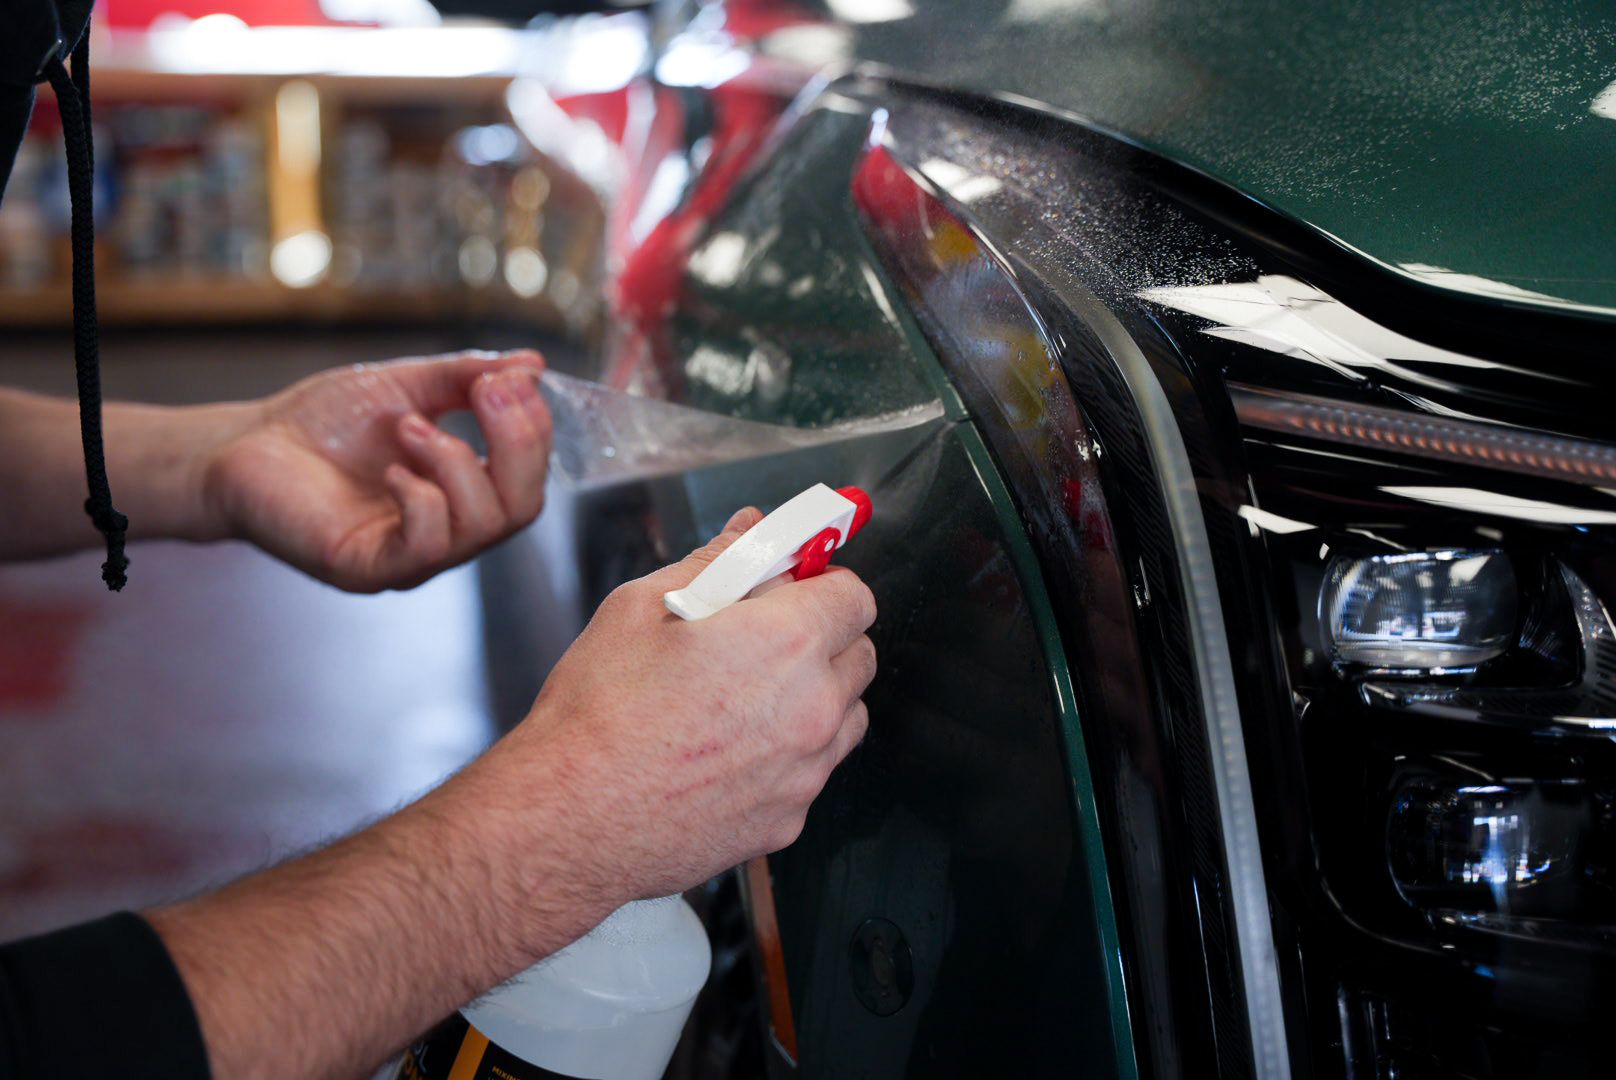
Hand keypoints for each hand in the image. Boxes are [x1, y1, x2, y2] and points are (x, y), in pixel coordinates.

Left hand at [204, 350, 552, 591]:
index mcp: (462, 492)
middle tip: (487, 392)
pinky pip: (426, 546)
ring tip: (409, 425)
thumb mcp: (405, 387)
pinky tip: (391, 467)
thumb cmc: (321, 422)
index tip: (511, 378)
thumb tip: (533, 364)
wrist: (243, 444)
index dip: (533, 427)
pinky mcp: (368, 567)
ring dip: (456, 461)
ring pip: (481, 526)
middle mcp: (447, 531)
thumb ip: (465, 378)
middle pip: (522, 508)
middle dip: (517, 443)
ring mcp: (411, 556)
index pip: (529, 477)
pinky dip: (421, 497)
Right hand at [461, 508, 878, 930]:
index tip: (793, 585)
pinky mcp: (789, 820)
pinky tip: (728, 751)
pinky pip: (811, 772)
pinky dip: (788, 755)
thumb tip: (752, 531)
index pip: (854, 596)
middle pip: (859, 655)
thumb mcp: (642, 606)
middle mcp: (813, 709)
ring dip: (814, 698)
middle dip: (823, 638)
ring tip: (743, 698)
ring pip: (846, 717)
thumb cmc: (598, 713)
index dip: (822, 584)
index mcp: (786, 642)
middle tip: (759, 638)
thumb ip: (715, 562)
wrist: (570, 818)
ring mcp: (806, 772)